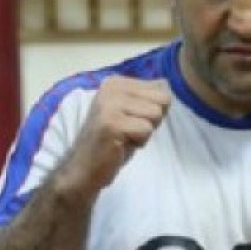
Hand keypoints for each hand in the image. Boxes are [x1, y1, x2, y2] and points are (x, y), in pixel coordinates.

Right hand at [64, 76, 171, 195]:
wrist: (84, 168)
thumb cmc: (112, 142)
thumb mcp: (132, 112)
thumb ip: (148, 97)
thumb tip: (166, 85)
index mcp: (116, 82)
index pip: (162, 87)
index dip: (153, 110)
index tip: (131, 120)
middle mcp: (112, 87)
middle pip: (163, 99)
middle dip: (152, 120)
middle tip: (129, 130)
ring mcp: (110, 104)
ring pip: (156, 114)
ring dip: (145, 132)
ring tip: (125, 137)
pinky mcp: (112, 123)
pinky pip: (146, 129)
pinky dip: (139, 142)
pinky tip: (121, 144)